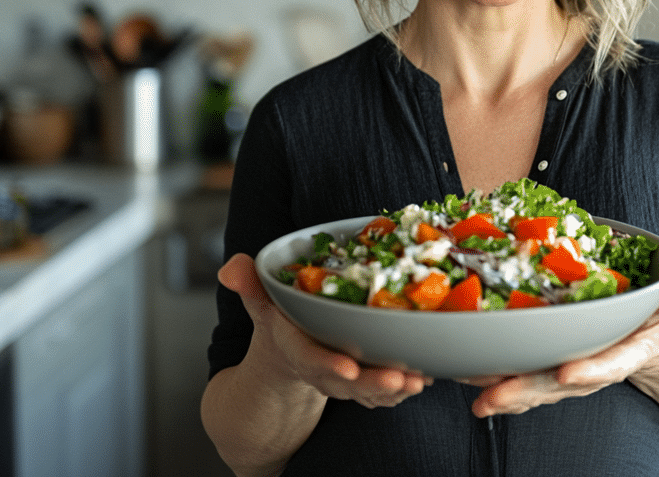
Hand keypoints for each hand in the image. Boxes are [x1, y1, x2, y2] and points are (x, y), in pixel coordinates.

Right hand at [218, 253, 432, 408]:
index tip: (349, 370)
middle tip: (400, 380)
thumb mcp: (262, 304)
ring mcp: (343, 379)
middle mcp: (321, 369)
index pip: (310, 360)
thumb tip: (231, 267)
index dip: (328, 365)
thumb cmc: (281, 321)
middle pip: (347, 382)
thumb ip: (250, 286)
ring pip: (370, 391)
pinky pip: (383, 391)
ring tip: (420, 381)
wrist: (287, 354)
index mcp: (296, 348)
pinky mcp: (363, 380)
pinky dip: (403, 388)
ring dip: (395, 389)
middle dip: (373, 383)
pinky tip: (427, 378)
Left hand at [466, 266, 658, 416]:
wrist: (647, 349)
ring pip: (531, 388)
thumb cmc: (654, 322)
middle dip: (524, 391)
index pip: (607, 366)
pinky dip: (491, 380)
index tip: (567, 373)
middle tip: (492, 396)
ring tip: (469, 390)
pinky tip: (462, 377)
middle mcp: (591, 371)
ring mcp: (567, 376)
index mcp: (622, 354)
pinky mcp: (547, 372)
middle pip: (556, 385)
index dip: (589, 371)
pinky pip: (518, 379)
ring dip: (500, 391)